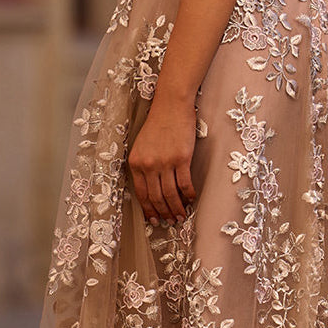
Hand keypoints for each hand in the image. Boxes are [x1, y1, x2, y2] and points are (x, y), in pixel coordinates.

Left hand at [127, 94, 197, 226]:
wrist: (171, 106)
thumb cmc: (158, 124)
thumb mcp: (142, 146)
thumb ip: (143, 165)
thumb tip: (152, 187)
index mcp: (135, 162)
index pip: (141, 193)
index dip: (149, 210)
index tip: (155, 219)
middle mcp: (148, 164)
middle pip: (156, 197)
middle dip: (164, 213)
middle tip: (171, 222)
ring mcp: (165, 162)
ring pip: (170, 194)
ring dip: (176, 208)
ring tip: (181, 215)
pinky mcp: (181, 158)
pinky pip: (184, 183)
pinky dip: (188, 194)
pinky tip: (191, 199)